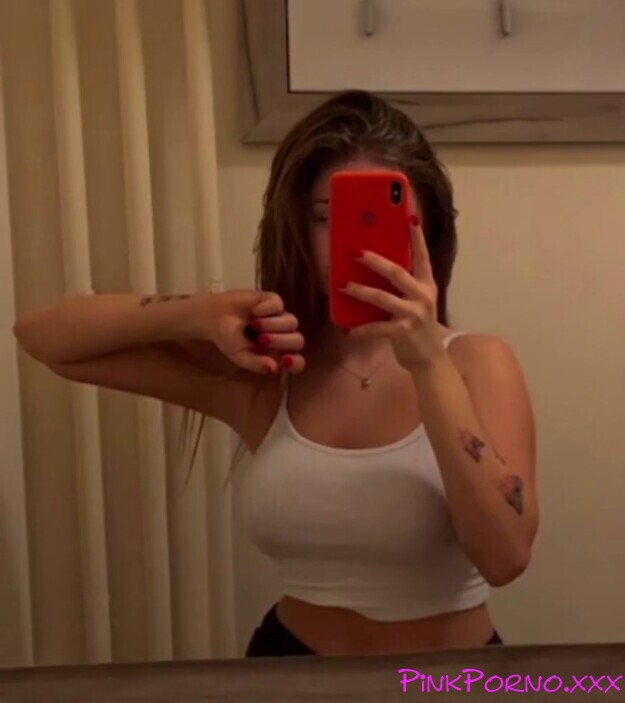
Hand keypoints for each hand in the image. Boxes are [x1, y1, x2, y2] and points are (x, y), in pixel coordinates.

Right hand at [191, 290, 305, 374]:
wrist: (213, 318)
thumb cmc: (228, 339)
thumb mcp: (239, 356)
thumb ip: (256, 364)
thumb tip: (275, 369)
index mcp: (277, 354)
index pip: (297, 362)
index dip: (296, 363)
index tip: (285, 360)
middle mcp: (283, 336)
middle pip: (298, 341)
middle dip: (282, 341)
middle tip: (262, 339)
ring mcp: (280, 317)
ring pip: (292, 322)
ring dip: (273, 325)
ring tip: (255, 324)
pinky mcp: (273, 301)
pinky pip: (279, 305)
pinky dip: (266, 309)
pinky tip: (253, 311)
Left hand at [338, 215, 444, 369]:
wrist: (430, 359)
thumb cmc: (418, 326)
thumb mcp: (415, 302)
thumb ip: (402, 286)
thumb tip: (375, 268)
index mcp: (426, 284)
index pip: (422, 256)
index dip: (416, 237)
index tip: (410, 218)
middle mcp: (423, 296)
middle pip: (397, 273)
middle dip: (375, 261)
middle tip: (356, 253)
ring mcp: (414, 314)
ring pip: (382, 298)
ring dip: (360, 291)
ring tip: (343, 286)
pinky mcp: (404, 332)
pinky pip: (377, 328)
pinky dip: (361, 329)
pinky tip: (348, 330)